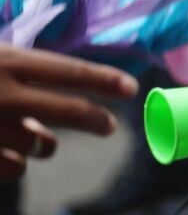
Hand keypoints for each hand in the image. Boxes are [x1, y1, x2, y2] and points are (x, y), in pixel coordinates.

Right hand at [0, 45, 137, 180]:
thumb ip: (22, 68)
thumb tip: (65, 78)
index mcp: (9, 62)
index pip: (70, 71)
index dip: (105, 81)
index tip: (132, 87)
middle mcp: (4, 95)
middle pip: (70, 111)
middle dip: (97, 119)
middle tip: (110, 126)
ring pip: (41, 144)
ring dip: (43, 141)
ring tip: (29, 131)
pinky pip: (16, 167)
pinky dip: (16, 159)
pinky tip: (6, 148)